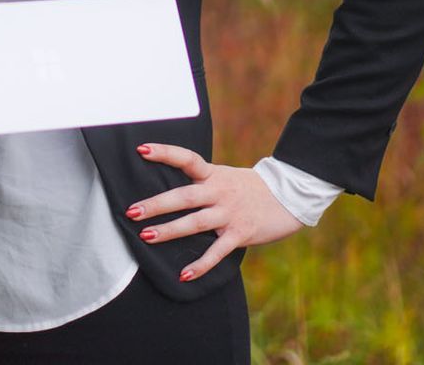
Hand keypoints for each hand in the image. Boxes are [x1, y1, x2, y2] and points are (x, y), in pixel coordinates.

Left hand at [124, 143, 302, 282]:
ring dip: (170, 230)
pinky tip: (184, 274)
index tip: (141, 149)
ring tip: (147, 237)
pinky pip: (218, 251)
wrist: (291, 195)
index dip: (164, 153)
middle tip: (131, 212)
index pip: (186, 159)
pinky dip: (201, 264)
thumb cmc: (250, 187)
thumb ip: (202, 182)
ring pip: (196, 222)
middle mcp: (220, 192)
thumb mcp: (225, 176)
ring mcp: (230, 213)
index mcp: (214, 174)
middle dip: (156, 204)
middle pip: (184, 196)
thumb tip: (168, 191)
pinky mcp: (241, 233)